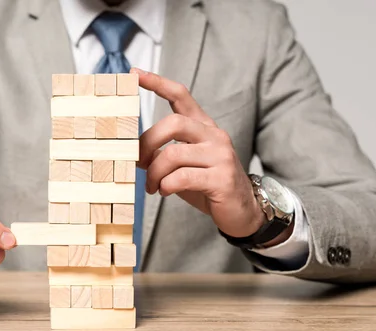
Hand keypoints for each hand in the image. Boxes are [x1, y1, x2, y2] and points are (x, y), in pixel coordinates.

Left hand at [133, 68, 292, 242]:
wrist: (242, 211)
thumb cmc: (207, 185)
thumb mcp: (185, 164)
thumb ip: (165, 153)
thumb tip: (133, 152)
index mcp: (204, 127)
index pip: (180, 95)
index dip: (157, 83)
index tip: (134, 73)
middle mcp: (214, 136)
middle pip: (173, 124)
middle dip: (147, 143)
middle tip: (138, 163)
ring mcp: (221, 156)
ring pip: (172, 154)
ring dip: (154, 173)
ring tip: (151, 186)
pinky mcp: (222, 179)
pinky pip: (181, 178)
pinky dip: (166, 186)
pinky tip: (165, 191)